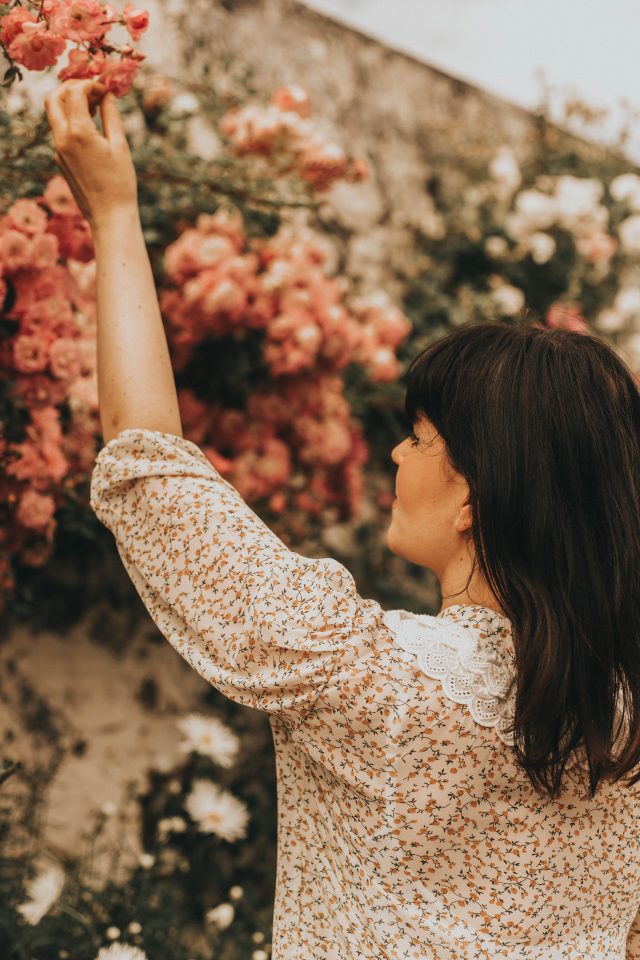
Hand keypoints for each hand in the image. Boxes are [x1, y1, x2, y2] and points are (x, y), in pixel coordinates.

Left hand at [44, 79, 138, 227]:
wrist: (109, 216)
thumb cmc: (120, 183)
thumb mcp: (120, 146)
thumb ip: (111, 116)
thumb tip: (107, 95)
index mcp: (79, 132)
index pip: (75, 92)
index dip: (90, 85)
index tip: (106, 90)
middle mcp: (63, 138)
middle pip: (54, 97)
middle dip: (71, 87)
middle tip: (92, 90)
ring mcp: (58, 149)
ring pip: (54, 113)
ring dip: (69, 103)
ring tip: (94, 107)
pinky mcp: (59, 159)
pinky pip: (60, 131)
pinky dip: (71, 120)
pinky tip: (91, 128)